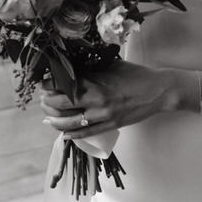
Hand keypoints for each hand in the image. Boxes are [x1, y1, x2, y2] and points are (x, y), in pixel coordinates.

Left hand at [40, 61, 178, 139]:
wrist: (159, 90)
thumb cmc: (136, 75)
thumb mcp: (112, 66)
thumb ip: (92, 68)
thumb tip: (73, 66)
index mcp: (96, 82)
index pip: (64, 86)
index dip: (49, 86)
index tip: (43, 83)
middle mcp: (97, 101)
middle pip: (62, 105)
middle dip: (48, 103)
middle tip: (43, 100)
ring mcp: (104, 116)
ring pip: (71, 123)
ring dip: (56, 121)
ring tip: (48, 118)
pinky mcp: (111, 126)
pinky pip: (87, 134)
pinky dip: (72, 135)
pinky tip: (64, 134)